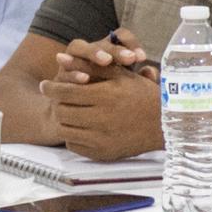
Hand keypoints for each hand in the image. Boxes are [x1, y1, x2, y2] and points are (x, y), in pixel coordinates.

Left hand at [44, 34, 162, 161]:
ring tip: (67, 112)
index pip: (66, 92)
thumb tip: (59, 57)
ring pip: (65, 130)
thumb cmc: (143, 95)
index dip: (52, 88)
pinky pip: (74, 145)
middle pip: (62, 112)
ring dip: (63, 120)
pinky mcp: (103, 154)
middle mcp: (103, 119)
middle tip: (56, 99)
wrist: (165, 125)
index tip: (46, 85)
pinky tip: (81, 127)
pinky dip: (73, 136)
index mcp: (106, 96)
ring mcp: (102, 139)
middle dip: (55, 103)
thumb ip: (89, 64)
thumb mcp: (120, 74)